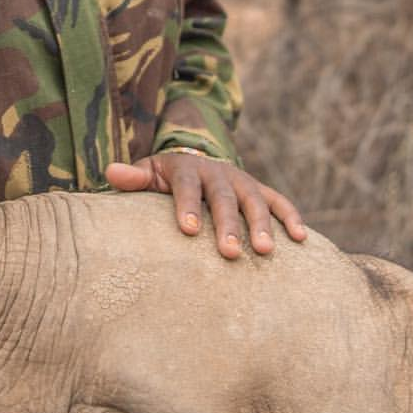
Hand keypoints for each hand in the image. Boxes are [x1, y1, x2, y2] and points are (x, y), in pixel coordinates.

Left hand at [105, 151, 305, 259]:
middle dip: (228, 225)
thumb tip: (111, 172)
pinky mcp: (260, 190)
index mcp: (186, 169)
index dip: (187, 206)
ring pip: (255, 200)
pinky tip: (301, 239)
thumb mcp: (148, 172)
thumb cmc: (165, 178)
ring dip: (262, 225)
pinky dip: (291, 217)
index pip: (186, 187)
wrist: (194, 159)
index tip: (188, 229)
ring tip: (266, 251)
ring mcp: (242, 181)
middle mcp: (217, 173)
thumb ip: (133, 177)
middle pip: (223, 198)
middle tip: (229, 253)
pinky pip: (279, 201)